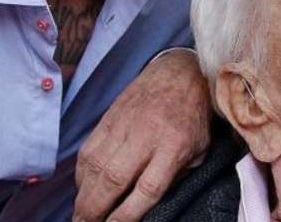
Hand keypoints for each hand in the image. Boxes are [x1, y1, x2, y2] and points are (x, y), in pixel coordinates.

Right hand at [73, 48, 211, 221]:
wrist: (179, 73)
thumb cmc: (192, 117)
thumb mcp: (199, 151)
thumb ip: (178, 176)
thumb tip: (151, 204)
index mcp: (175, 146)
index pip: (148, 188)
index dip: (128, 213)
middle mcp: (147, 136)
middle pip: (114, 179)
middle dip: (96, 209)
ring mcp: (124, 125)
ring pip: (95, 166)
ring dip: (84, 196)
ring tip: (81, 215)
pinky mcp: (108, 118)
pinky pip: (88, 151)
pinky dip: (82, 174)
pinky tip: (83, 188)